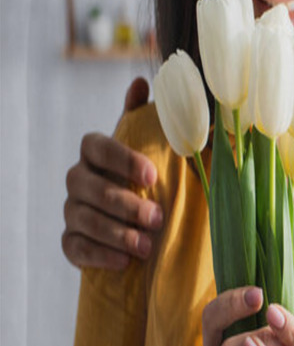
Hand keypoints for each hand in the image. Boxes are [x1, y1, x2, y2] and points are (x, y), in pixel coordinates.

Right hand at [62, 77, 163, 269]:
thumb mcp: (168, 157)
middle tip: (157, 218)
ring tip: (146, 247)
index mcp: (98, 154)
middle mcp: (79, 179)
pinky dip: (99, 254)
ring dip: (115, 232)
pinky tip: (123, 262)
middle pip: (85, 184)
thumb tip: (141, 82)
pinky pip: (75, 247)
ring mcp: (73, 211)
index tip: (152, 176)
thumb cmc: (160, 187)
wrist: (151, 231)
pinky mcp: (73, 242)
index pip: (95, 145)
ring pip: (82, 218)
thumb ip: (158, 124)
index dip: (120, 158)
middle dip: (122, 203)